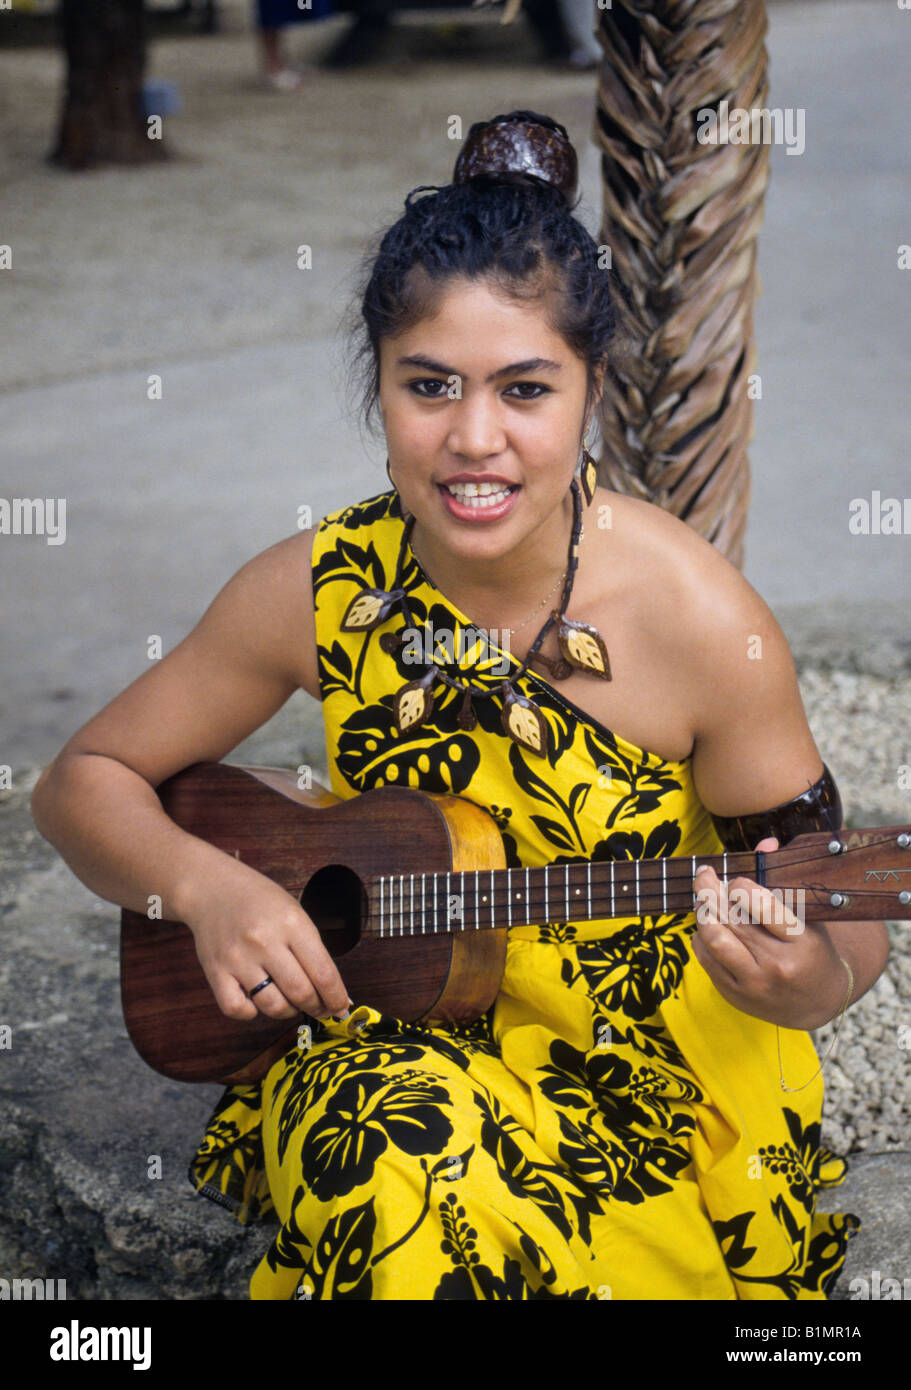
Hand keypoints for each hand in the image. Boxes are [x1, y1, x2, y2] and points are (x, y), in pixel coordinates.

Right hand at [183, 857, 350, 1023]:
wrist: (213, 889)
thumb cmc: (260, 902)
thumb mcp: (295, 913)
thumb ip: (313, 950)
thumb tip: (333, 992)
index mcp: (291, 923)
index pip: (324, 973)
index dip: (336, 998)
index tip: (340, 1008)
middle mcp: (265, 941)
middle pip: (301, 993)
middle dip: (316, 1007)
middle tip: (319, 1007)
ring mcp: (238, 958)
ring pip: (272, 1005)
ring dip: (288, 1011)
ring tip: (290, 1002)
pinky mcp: (215, 971)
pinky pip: (237, 1009)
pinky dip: (251, 1012)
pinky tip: (256, 999)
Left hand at [690, 837, 848, 1029]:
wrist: (821, 1000)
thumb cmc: (812, 949)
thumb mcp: (810, 916)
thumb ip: (783, 880)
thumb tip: (765, 841)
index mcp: (800, 941)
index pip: (761, 905)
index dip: (740, 886)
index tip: (735, 879)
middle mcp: (777, 964)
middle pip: (732, 919)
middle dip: (710, 890)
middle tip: (703, 875)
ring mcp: (754, 983)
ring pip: (714, 939)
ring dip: (703, 913)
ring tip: (702, 900)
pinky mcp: (735, 994)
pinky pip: (706, 958)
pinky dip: (701, 936)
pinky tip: (708, 925)